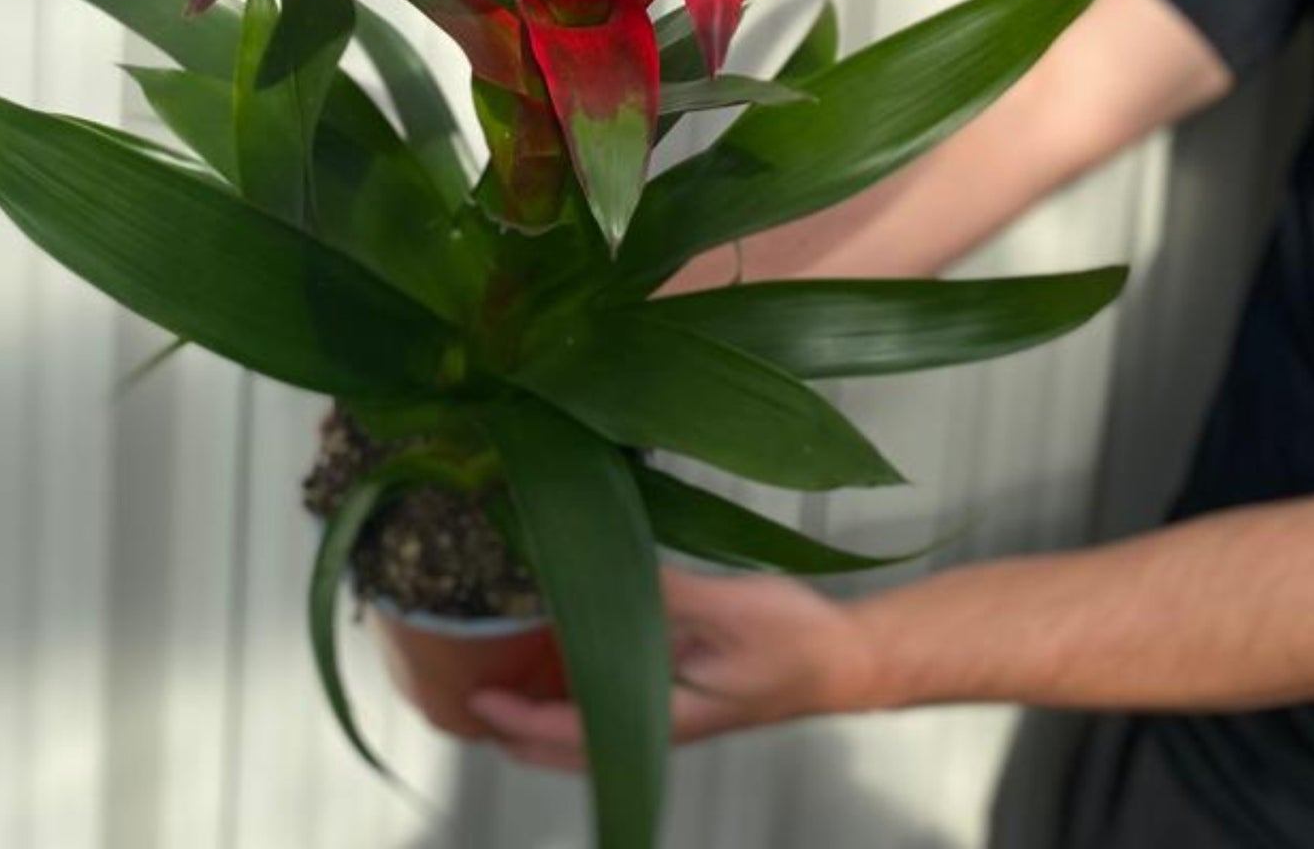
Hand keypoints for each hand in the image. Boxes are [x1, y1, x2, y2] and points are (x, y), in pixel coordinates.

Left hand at [469, 566, 884, 770]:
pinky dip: (573, 680)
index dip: (515, 721)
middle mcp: (656, 723)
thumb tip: (595, 566)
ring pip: (585, 724)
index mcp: (662, 718)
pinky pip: (609, 696)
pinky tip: (561, 641)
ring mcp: (666, 708)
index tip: (473, 698)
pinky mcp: (678, 687)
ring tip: (497, 665)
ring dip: (539, 706)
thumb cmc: (793, 641)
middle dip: (513, 727)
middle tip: (468, 691)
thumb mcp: (722, 608)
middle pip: (566, 746)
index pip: (568, 735)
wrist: (845, 658)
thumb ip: (659, 594)